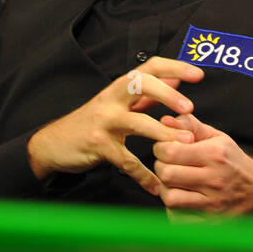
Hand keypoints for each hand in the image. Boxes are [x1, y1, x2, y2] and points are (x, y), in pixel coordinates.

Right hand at [26, 56, 203, 195]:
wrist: (54, 143)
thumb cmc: (92, 121)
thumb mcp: (118, 102)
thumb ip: (147, 92)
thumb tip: (176, 77)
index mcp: (121, 87)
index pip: (150, 67)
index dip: (175, 67)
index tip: (198, 75)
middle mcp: (112, 98)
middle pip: (141, 83)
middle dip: (168, 94)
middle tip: (190, 109)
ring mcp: (104, 121)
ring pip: (138, 122)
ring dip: (164, 133)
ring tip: (185, 143)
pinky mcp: (98, 145)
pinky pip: (126, 161)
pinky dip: (143, 175)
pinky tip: (156, 184)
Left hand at [153, 113, 252, 218]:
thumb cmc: (234, 162)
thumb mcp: (218, 138)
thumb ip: (191, 126)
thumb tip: (165, 120)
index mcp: (214, 155)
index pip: (170, 152)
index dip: (160, 149)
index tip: (165, 150)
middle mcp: (214, 179)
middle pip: (167, 174)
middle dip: (160, 168)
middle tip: (167, 166)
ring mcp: (213, 204)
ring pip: (170, 198)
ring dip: (166, 190)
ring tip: (173, 184)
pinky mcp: (211, 223)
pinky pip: (179, 219)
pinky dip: (174, 210)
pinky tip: (181, 201)